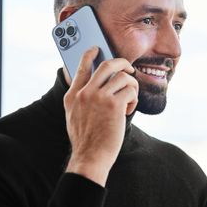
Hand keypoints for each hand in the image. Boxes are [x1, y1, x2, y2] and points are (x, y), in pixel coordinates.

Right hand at [63, 46, 137, 185]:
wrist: (90, 157)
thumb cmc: (86, 140)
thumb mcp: (73, 116)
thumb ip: (80, 99)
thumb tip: (95, 84)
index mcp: (73, 95)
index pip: (81, 67)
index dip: (90, 54)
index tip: (97, 48)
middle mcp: (84, 93)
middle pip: (107, 65)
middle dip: (122, 63)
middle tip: (129, 69)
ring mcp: (99, 98)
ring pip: (123, 77)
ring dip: (131, 87)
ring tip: (129, 99)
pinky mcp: (114, 105)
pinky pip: (131, 91)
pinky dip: (133, 99)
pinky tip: (128, 110)